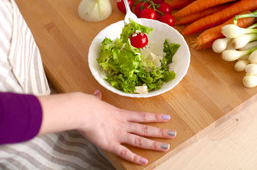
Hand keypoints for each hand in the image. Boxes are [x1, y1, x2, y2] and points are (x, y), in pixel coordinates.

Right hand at [38, 90, 175, 164]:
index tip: (167, 118)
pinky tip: (144, 162)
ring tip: (166, 147)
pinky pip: (125, 152)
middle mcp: (124, 124)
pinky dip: (134, 158)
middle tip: (173, 134)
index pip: (142, 116)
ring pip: (140, 140)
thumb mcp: (96, 100)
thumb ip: (98, 99)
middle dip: (160, 132)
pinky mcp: (111, 144)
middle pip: (146, 129)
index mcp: (121, 114)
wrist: (83, 111)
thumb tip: (96, 94)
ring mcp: (119, 134)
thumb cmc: (88, 105)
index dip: (155, 117)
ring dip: (153, 144)